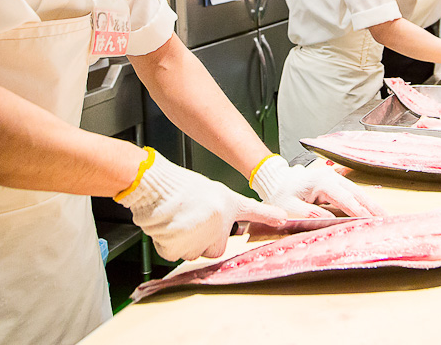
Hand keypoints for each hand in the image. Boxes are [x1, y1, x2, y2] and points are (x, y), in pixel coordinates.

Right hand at [117, 150, 286, 260]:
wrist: (157, 188)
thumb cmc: (177, 187)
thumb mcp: (208, 192)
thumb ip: (220, 210)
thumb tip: (221, 219)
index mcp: (226, 205)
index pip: (253, 210)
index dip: (268, 216)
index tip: (283, 219)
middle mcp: (218, 224)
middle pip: (215, 248)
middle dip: (204, 241)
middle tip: (192, 222)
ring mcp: (200, 239)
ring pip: (194, 252)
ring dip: (185, 243)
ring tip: (178, 221)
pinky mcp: (180, 249)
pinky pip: (175, 254)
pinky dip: (168, 245)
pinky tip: (167, 228)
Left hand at [251, 155, 386, 217]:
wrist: (275, 180)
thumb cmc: (281, 195)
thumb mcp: (291, 209)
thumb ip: (311, 214)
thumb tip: (331, 220)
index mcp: (320, 182)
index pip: (345, 199)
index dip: (359, 211)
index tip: (371, 221)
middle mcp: (330, 177)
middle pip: (356, 193)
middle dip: (372, 206)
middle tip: (387, 218)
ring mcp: (332, 177)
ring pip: (356, 191)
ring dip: (370, 203)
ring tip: (383, 215)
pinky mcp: (333, 181)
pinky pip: (351, 192)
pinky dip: (362, 201)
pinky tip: (370, 209)